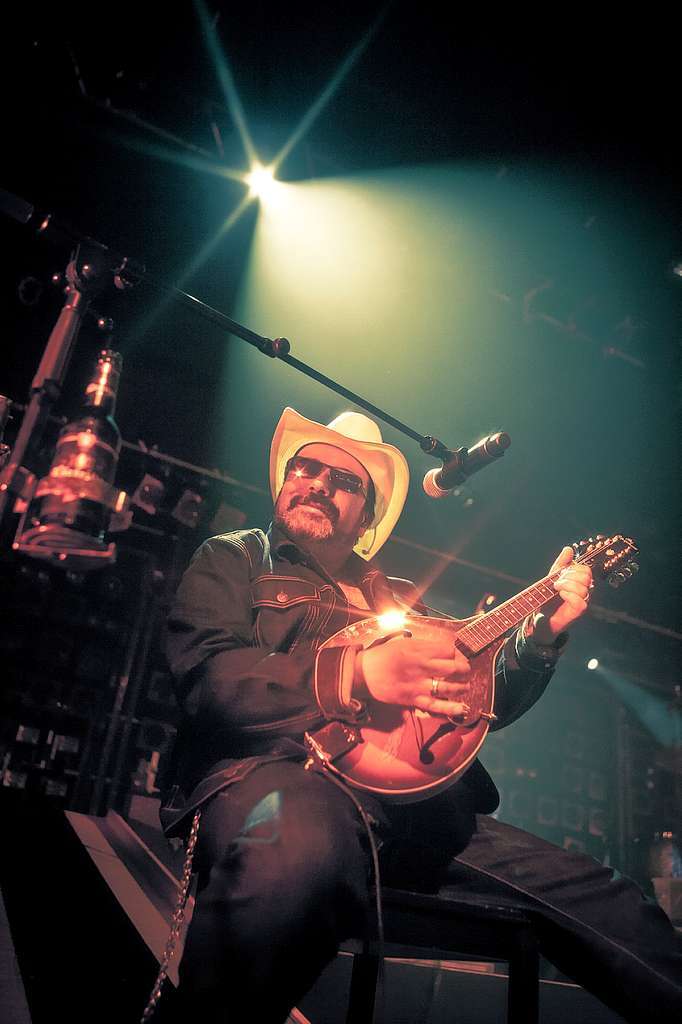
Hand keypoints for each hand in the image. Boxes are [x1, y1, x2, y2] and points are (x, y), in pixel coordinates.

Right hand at [355, 634, 470, 716]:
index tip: (458, 656)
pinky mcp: (413, 700)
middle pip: (453, 668)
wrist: (365, 673)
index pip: (448, 650)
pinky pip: (435, 705)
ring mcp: (418, 685)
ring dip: (461, 687)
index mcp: (418, 650)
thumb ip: (425, 646)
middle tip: (466, 671)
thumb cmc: (384, 656)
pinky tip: (462, 708)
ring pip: (448, 687)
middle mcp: (421, 667)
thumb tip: (445, 649)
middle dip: (465, 670)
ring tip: (465, 686)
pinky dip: (450, 708)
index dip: (457, 653)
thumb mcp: (404, 643)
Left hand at [530, 546, 592, 642]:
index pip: (585, 569)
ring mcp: (584, 601)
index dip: (571, 569)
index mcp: (581, 581)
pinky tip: (561, 595)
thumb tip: (568, 548)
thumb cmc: (549, 596)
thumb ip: (562, 563)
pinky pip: (580, 600)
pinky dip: (568, 595)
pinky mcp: (580, 611)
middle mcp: (585, 591)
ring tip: (556, 589)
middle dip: (568, 576)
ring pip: (582, 587)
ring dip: (565, 585)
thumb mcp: (553, 576)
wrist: (542, 614)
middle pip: (586, 576)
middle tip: (556, 583)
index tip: (560, 575)